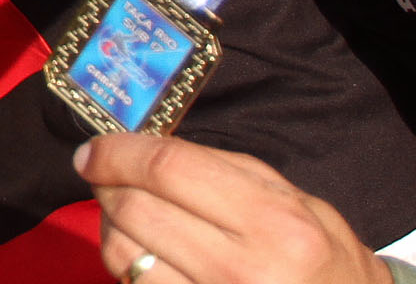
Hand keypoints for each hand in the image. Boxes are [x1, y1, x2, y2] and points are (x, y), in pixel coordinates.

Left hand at [80, 133, 387, 283]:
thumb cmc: (322, 258)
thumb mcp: (295, 202)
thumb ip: (223, 170)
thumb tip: (144, 148)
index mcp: (273, 223)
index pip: (167, 169)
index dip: (116, 152)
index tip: (93, 150)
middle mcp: (243, 269)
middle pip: (136, 208)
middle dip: (107, 184)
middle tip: (104, 175)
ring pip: (122, 252)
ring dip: (110, 224)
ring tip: (126, 214)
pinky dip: (126, 261)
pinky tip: (142, 250)